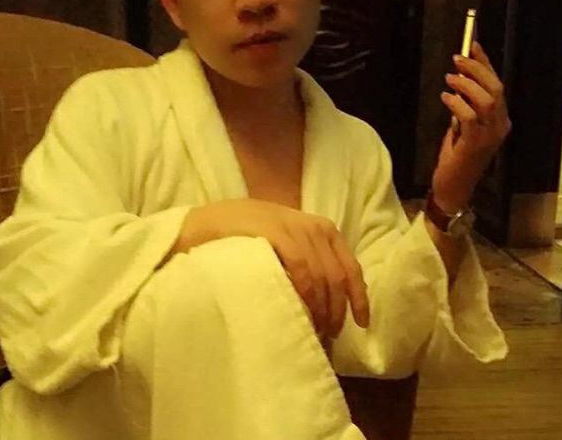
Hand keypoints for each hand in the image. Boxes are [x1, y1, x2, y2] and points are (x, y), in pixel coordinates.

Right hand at [178, 199, 369, 338]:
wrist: (201, 226)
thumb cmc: (241, 239)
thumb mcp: (280, 245)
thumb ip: (304, 260)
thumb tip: (325, 301)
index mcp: (319, 227)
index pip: (349, 265)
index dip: (358, 297)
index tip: (360, 324)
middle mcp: (311, 225)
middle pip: (337, 275)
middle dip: (336, 310)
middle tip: (326, 336)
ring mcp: (293, 226)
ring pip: (323, 275)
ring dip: (321, 308)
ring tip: (312, 331)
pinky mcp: (274, 232)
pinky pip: (302, 267)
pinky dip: (306, 292)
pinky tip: (299, 309)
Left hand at [432, 41, 511, 212]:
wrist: (453, 186)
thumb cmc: (456, 156)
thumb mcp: (462, 127)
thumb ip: (465, 107)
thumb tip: (459, 80)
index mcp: (500, 120)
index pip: (497, 85)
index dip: (485, 64)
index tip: (472, 46)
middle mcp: (500, 126)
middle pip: (496, 89)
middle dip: (477, 70)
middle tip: (457, 59)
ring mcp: (490, 136)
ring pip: (486, 100)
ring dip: (466, 85)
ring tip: (449, 78)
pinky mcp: (475, 144)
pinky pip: (469, 117)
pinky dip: (457, 103)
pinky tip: (445, 98)